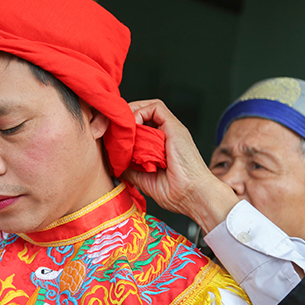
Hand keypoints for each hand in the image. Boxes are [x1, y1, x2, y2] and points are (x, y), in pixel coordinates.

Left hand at [122, 100, 238, 232]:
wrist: (194, 196)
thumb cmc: (177, 193)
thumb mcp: (145, 180)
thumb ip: (131, 169)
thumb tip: (114, 164)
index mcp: (160, 147)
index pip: (141, 128)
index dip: (125, 129)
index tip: (112, 138)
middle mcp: (166, 136)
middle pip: (143, 115)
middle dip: (124, 119)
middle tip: (111, 130)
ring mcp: (172, 130)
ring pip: (148, 108)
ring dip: (130, 113)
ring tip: (120, 127)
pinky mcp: (175, 127)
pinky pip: (156, 108)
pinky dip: (140, 112)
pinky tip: (131, 126)